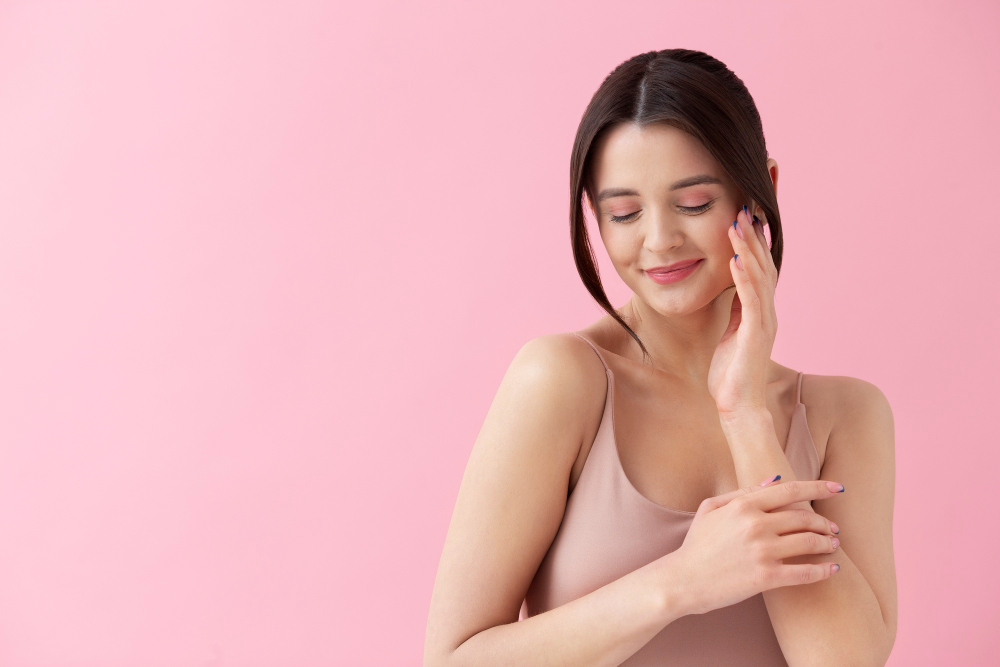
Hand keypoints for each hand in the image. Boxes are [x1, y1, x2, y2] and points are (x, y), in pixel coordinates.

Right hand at [667, 477, 844, 615]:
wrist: (683, 580)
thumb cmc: (696, 544)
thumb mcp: (710, 508)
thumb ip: (742, 492)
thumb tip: (774, 481)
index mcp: (744, 505)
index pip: (790, 490)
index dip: (819, 487)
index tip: (838, 487)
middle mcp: (756, 525)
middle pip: (805, 518)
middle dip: (825, 522)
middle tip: (834, 528)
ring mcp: (762, 551)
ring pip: (810, 542)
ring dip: (828, 543)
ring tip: (834, 546)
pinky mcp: (766, 577)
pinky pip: (805, 572)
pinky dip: (824, 571)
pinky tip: (832, 569)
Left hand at [708, 204, 777, 415]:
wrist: (738, 406)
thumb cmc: (730, 373)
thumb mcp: (731, 331)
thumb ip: (735, 308)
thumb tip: (731, 284)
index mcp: (759, 310)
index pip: (760, 267)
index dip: (753, 240)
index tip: (744, 213)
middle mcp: (767, 311)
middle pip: (763, 264)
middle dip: (753, 235)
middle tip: (744, 205)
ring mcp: (764, 322)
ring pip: (758, 277)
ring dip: (747, 248)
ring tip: (737, 223)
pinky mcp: (755, 334)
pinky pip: (750, 300)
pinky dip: (744, 278)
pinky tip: (736, 260)